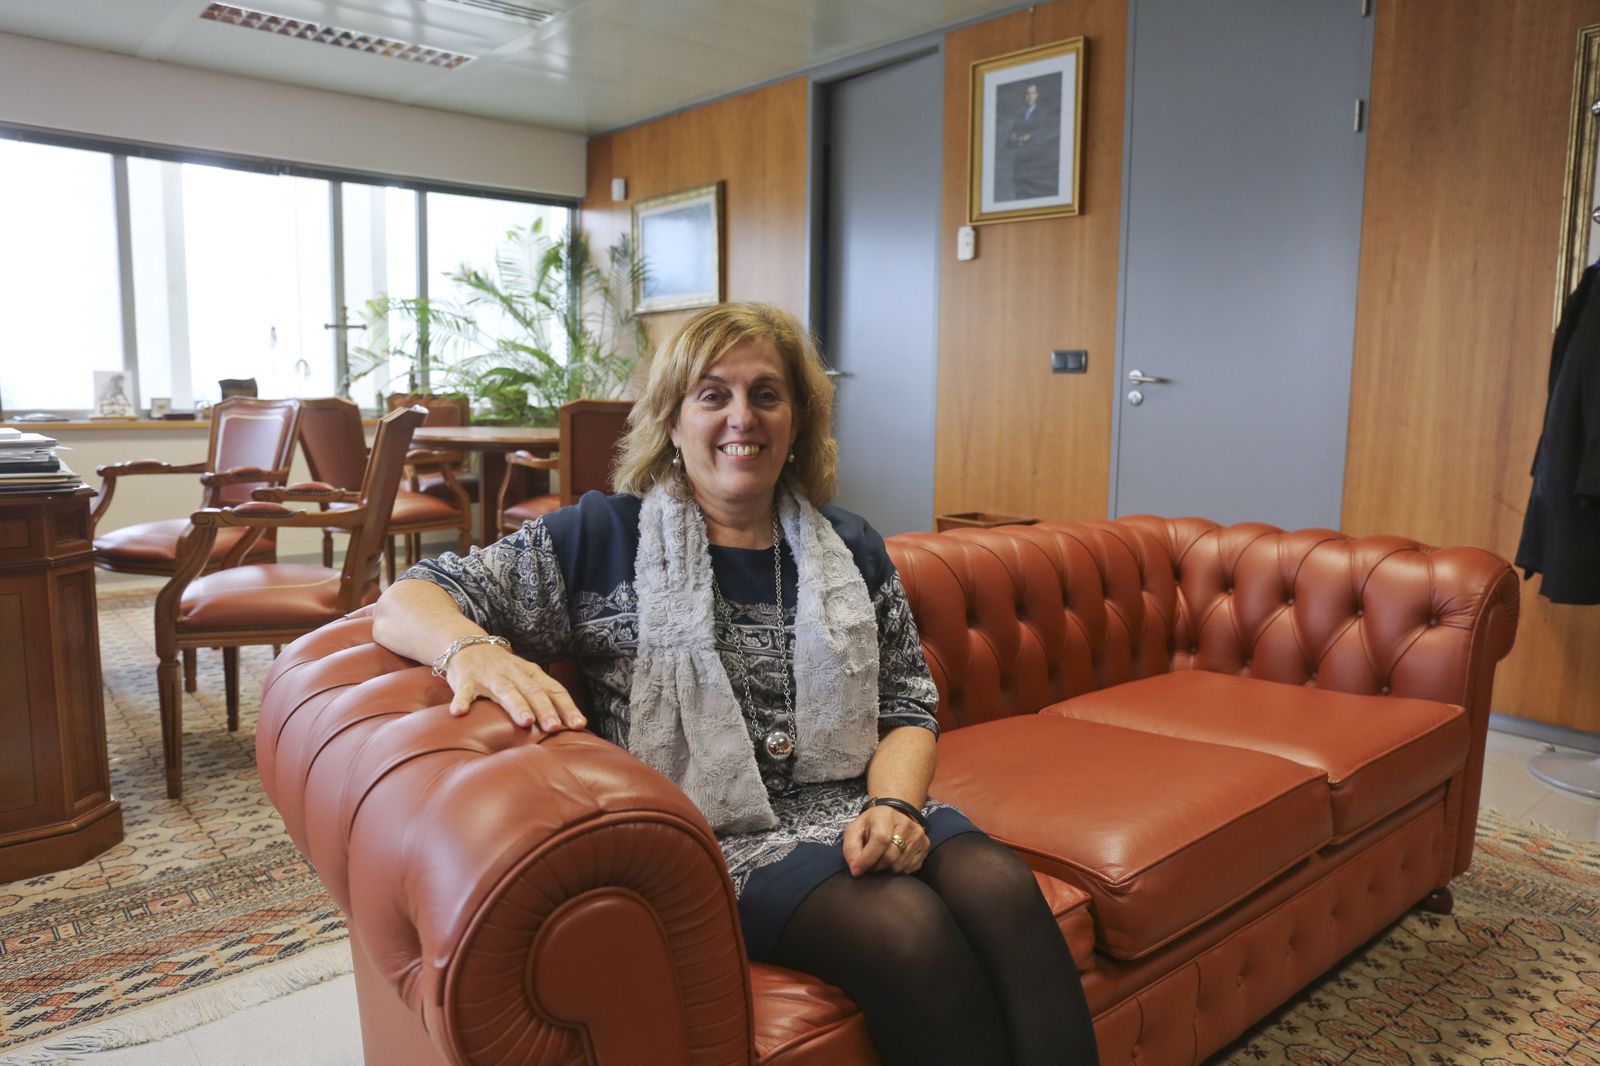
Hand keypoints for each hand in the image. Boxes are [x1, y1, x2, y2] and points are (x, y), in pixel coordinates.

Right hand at [445, 644, 586, 734]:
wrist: (468, 645)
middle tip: (555, 728)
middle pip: (533, 691)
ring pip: (506, 690)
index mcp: (531, 674)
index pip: (553, 690)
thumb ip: (543, 697)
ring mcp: (490, 676)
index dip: (567, 707)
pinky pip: (465, 691)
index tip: (579, 724)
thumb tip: (570, 725)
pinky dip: (463, 701)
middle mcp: (513, 673)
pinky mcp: (466, 680)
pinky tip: (460, 713)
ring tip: (526, 721)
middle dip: (545, 709)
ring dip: (516, 705)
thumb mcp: (526, 678)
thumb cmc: (504, 670)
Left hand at [843, 804, 928, 876]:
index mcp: (885, 816)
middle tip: (869, 864)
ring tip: (881, 858)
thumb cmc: (872, 824)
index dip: (867, 859)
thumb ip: (851, 848)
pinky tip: (894, 858)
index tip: (857, 870)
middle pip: (890, 857)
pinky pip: (909, 869)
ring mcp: (918, 836)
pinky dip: (898, 869)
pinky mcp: (925, 846)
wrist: (894, 813)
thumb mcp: (855, 829)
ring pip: (899, 866)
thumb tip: (855, 869)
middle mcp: (906, 824)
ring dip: (886, 869)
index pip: (880, 840)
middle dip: (875, 866)